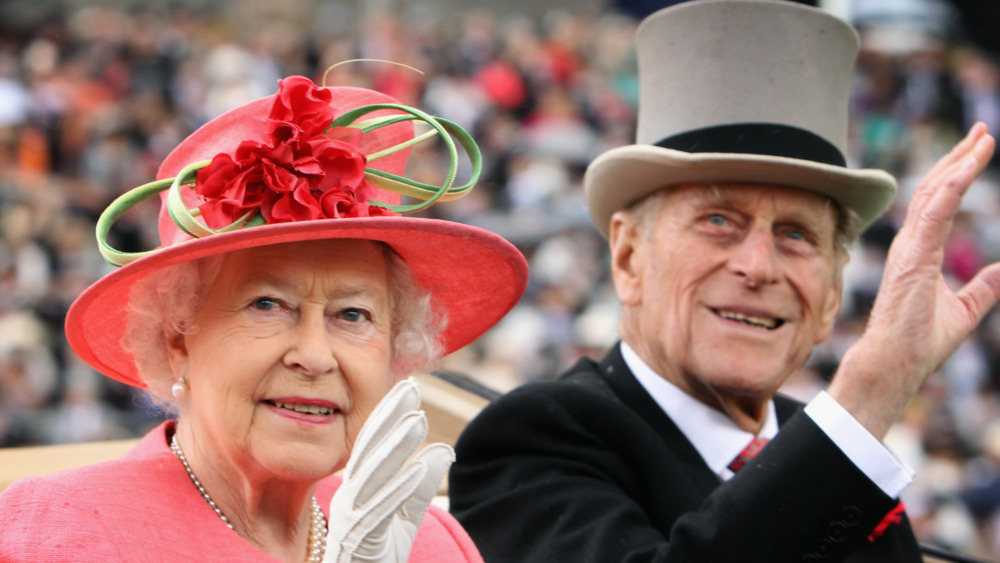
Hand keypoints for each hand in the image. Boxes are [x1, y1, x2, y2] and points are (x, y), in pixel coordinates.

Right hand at [324, 377, 454, 562]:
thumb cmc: (377, 557)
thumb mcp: (405, 517)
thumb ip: (422, 485)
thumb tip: (446, 448)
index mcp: (357, 489)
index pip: (373, 444)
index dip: (389, 414)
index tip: (408, 386)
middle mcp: (350, 498)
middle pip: (369, 450)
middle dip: (389, 417)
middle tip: (410, 388)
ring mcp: (352, 518)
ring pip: (374, 475)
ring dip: (397, 446)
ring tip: (418, 420)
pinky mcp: (360, 539)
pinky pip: (381, 510)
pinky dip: (398, 488)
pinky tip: (416, 468)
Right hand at [830, 123, 999, 438]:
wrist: (894, 365)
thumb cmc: (918, 344)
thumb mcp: (965, 310)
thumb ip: (984, 288)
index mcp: (919, 252)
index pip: (940, 202)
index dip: (958, 173)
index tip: (978, 149)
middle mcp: (910, 243)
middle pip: (936, 189)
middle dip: (959, 158)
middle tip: (982, 132)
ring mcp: (909, 248)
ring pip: (935, 193)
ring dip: (959, 163)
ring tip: (982, 139)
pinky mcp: (913, 257)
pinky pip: (935, 212)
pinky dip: (953, 185)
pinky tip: (968, 166)